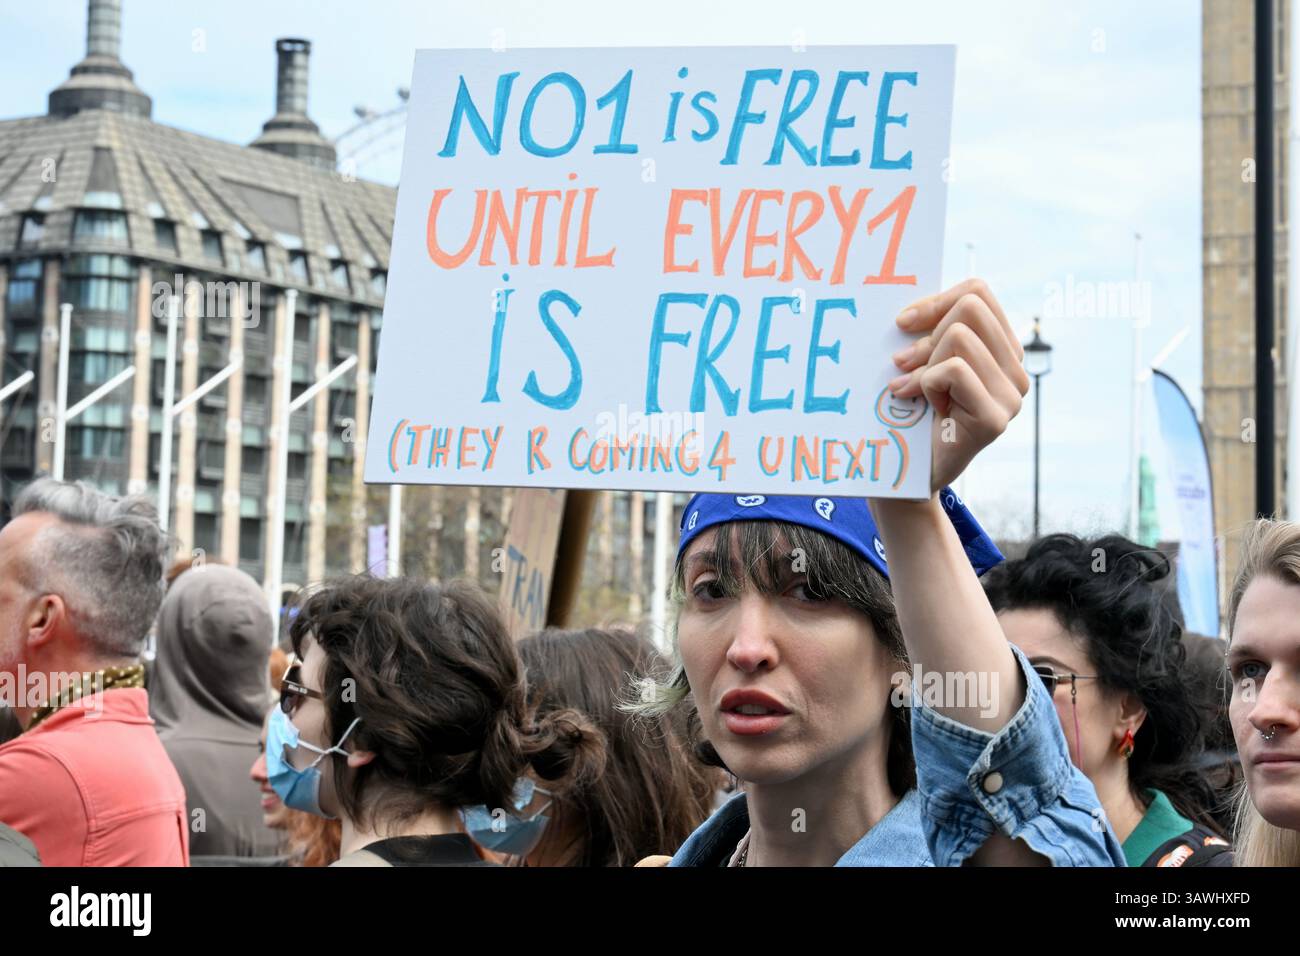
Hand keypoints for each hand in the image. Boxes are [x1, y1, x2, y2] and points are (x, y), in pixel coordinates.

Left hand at [887, 278, 1028, 493]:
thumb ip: (929, 331)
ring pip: (960, 337)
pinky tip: (923, 407)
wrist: (904, 470)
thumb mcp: (921, 361)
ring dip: (923, 363)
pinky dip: (926, 384)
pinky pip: (954, 371)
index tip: (904, 323)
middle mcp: (1016, 370)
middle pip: (970, 308)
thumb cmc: (909, 411)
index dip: (936, 300)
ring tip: (910, 390)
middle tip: (902, 364)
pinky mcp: (995, 418)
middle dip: (927, 334)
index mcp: (1002, 349)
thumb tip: (909, 312)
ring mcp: (1012, 395)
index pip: (977, 291)